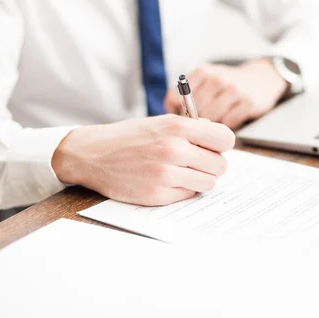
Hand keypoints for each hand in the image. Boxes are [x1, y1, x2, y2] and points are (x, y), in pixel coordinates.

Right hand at [51, 115, 234, 205]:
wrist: (93, 154)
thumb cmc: (130, 137)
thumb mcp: (161, 122)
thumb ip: (192, 128)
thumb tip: (219, 138)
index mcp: (178, 126)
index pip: (225, 139)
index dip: (221, 144)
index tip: (213, 147)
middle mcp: (175, 149)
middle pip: (220, 164)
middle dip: (211, 164)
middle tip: (195, 162)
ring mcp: (166, 173)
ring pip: (209, 182)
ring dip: (200, 179)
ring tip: (182, 172)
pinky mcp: (158, 194)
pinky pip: (189, 195)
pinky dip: (182, 190)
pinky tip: (166, 181)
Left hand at [164, 59, 287, 128]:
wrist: (262, 79)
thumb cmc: (227, 87)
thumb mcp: (206, 82)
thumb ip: (186, 95)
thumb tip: (168, 118)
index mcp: (202, 71)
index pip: (176, 96)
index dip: (175, 112)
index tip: (181, 120)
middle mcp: (217, 78)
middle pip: (194, 111)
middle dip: (195, 123)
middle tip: (200, 128)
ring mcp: (233, 88)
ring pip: (211, 118)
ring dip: (212, 126)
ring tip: (216, 124)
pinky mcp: (248, 101)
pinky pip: (230, 122)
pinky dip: (228, 125)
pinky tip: (231, 120)